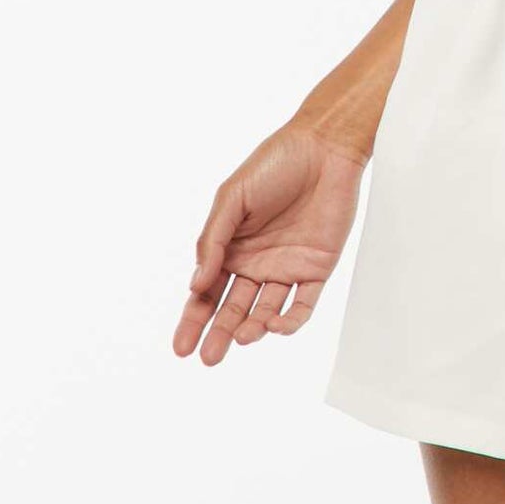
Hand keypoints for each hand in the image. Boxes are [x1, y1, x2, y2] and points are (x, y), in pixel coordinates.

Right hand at [171, 119, 365, 364]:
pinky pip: (303, 303)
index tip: (180, 348)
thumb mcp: (232, 197)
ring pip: (266, 311)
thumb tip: (196, 284)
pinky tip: (276, 326)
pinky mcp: (318, 267)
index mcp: (231, 248)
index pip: (207, 293)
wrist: (324, 146)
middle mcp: (256, 263)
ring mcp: (287, 267)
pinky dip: (290, 320)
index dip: (193, 320)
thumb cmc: (275, 164)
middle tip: (209, 357)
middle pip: (233, 309)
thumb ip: (213, 240)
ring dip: (253, 328)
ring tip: (243, 336)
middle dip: (219, 334)